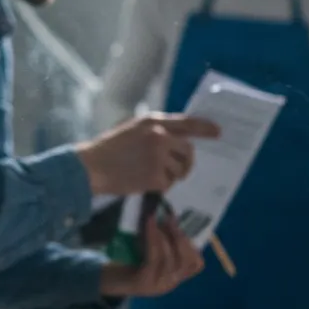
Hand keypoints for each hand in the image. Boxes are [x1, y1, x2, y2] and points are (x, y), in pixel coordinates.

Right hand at [74, 113, 220, 196]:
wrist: (90, 167)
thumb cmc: (109, 149)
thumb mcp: (132, 130)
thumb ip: (154, 132)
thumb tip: (177, 142)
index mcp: (152, 121)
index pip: (186, 122)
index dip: (204, 127)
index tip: (218, 132)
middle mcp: (159, 136)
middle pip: (187, 150)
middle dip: (185, 162)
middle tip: (179, 171)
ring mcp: (158, 156)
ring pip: (178, 169)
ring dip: (169, 176)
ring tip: (149, 175)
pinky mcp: (155, 176)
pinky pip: (168, 183)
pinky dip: (158, 186)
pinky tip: (142, 182)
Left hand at [98, 216, 204, 296]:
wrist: (105, 280)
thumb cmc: (128, 263)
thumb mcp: (149, 251)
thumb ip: (162, 241)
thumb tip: (170, 214)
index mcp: (175, 276)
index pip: (196, 265)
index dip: (193, 246)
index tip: (183, 227)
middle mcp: (170, 284)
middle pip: (187, 262)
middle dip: (180, 238)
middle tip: (170, 218)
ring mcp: (158, 286)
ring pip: (170, 259)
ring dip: (165, 236)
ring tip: (158, 220)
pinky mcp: (143, 283)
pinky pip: (154, 260)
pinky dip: (153, 240)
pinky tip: (149, 226)